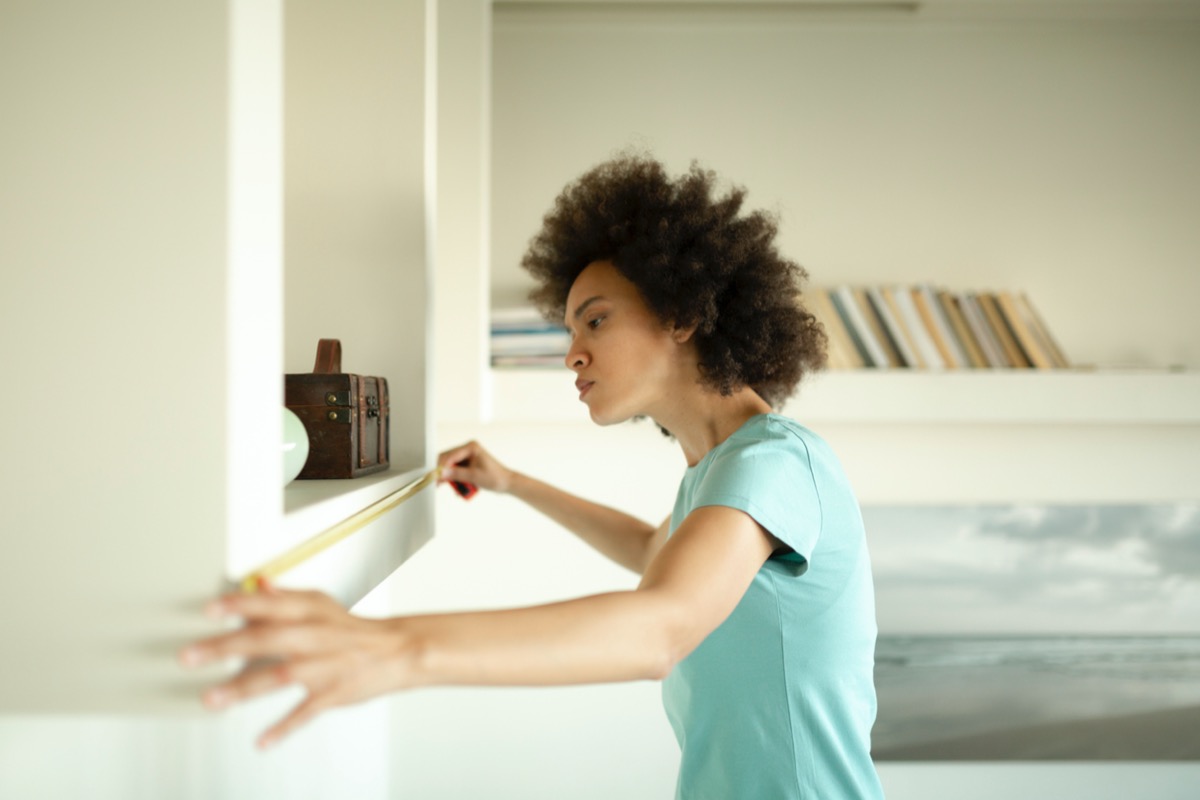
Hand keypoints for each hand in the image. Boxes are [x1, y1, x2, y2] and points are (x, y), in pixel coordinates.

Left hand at [178, 585, 414, 748]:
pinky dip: (284, 727)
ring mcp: (324, 666)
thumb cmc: (351, 629)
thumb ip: (285, 597)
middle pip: (267, 639)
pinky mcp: (333, 694)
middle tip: (190, 656)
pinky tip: (261, 740)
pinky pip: (306, 712)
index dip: (239, 605)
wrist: (397, 650)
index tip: (210, 610)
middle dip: (225, 647)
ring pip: (281, 676)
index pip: (269, 604)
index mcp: (309, 611)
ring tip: (212, 699)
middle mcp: (315, 635)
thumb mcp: (320, 605)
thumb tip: (257, 584)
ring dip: (244, 688)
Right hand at [436, 440, 514, 493]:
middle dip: (445, 474)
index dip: (440, 467)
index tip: (434, 476)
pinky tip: (460, 490)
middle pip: (448, 461)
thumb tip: (442, 473)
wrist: (507, 483)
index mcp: (470, 447)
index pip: (449, 456)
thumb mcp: (474, 477)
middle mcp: (468, 450)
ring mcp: (468, 457)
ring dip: (452, 479)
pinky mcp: (468, 465)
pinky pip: (457, 472)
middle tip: (439, 484)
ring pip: (451, 468)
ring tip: (456, 490)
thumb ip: (457, 474)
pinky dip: (457, 481)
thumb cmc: (495, 477)